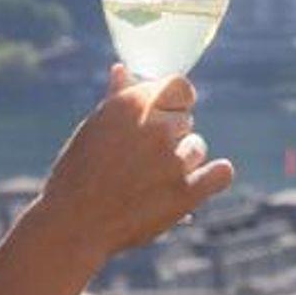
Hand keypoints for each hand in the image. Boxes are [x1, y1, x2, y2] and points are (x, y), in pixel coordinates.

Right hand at [36, 65, 232, 263]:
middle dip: (171, 136)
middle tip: (144, 159)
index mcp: (134, 104)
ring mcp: (174, 160)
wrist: (74, 224)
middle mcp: (157, 127)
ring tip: (153, 179)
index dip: (175, 102)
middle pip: (187, 120)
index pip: (181, 86)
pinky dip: (214, 176)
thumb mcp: (94, 129)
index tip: (165, 115)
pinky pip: (221, 173)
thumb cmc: (79, 173)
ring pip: (198, 148)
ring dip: (183, 161)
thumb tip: (122, 70)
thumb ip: (117, 98)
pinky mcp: (186, 192)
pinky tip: (205, 179)